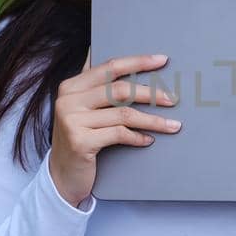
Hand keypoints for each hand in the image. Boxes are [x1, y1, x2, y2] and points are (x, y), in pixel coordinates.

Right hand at [48, 54, 180, 207]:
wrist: (62, 176)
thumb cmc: (80, 139)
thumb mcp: (83, 109)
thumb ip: (95, 86)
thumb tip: (122, 59)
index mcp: (71, 86)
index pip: (110, 67)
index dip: (139, 62)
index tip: (162, 60)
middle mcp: (68, 100)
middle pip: (120, 90)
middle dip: (151, 94)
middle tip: (173, 99)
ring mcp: (72, 121)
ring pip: (124, 114)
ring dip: (153, 121)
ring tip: (173, 125)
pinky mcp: (80, 141)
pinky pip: (119, 134)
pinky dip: (138, 137)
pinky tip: (148, 140)